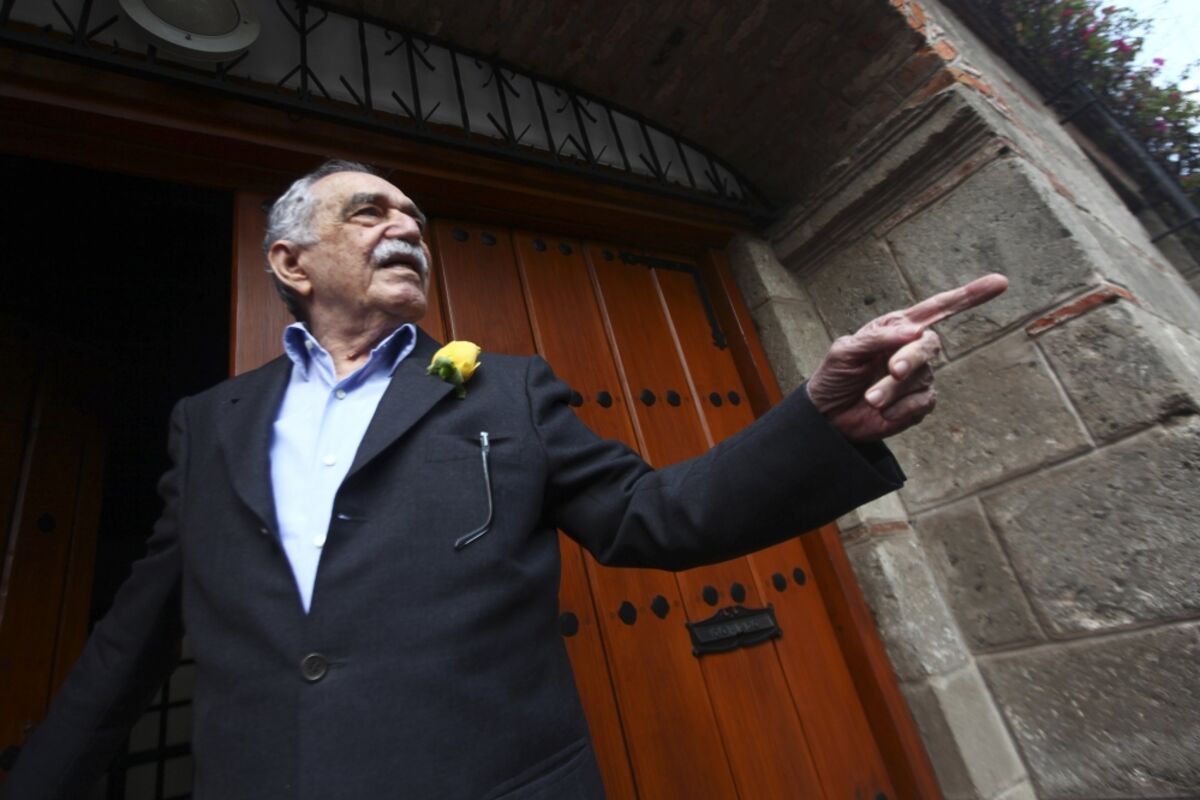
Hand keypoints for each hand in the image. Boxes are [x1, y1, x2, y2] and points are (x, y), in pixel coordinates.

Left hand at [806, 274, 1008, 441]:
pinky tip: (882, 412)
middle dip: (910, 359)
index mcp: (897, 328)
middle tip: (891, 372)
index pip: (938, 309)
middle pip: (930, 346)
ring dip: (892, 391)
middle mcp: (912, 349)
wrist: (827, 416)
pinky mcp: (919, 404)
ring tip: (870, 399)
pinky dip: (900, 409)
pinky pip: (922, 403)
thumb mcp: (846, 351)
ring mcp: (919, 377)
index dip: (969, 296)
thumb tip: (913, 331)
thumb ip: (878, 339)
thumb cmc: (834, 376)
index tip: (1000, 282)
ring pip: (922, 379)